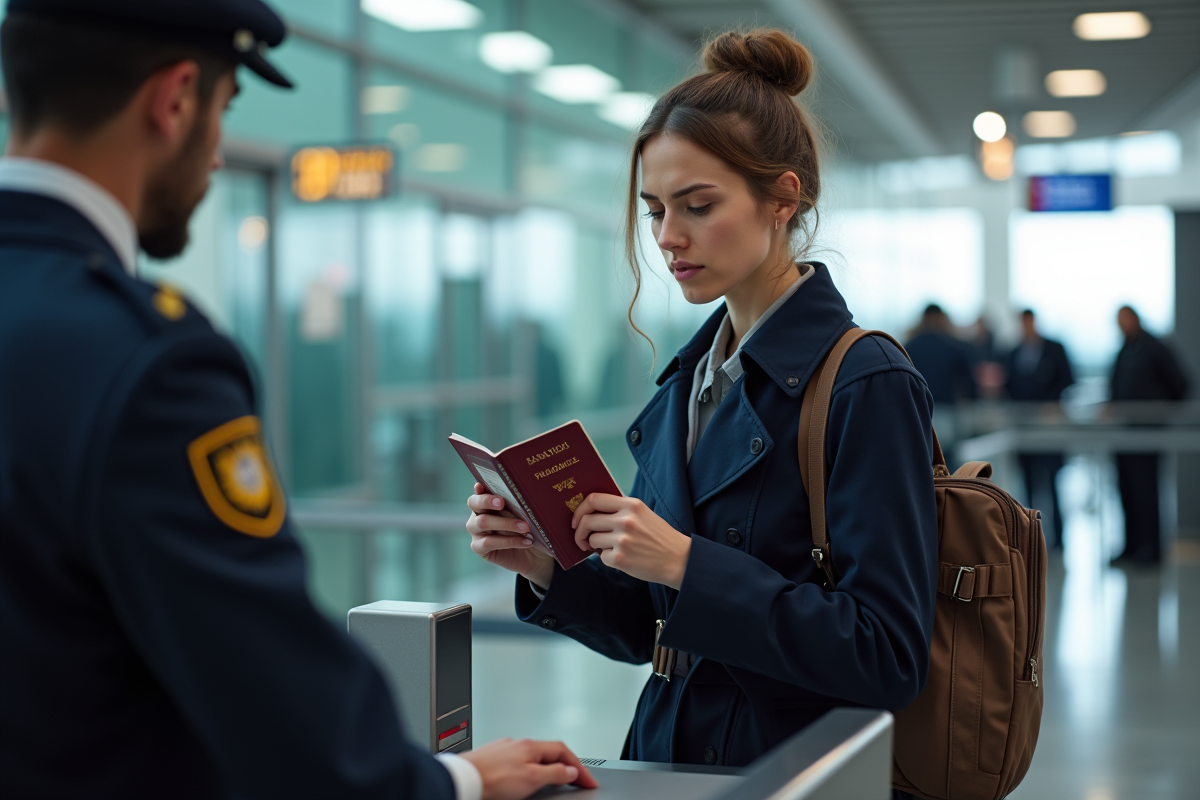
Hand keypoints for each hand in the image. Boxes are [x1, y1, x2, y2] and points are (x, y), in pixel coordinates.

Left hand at [460, 738, 597, 799]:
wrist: (462, 780)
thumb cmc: (492, 779)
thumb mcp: (531, 779)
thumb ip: (553, 774)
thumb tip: (570, 771)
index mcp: (530, 746)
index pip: (563, 751)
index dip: (579, 767)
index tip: (589, 780)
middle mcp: (517, 744)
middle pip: (549, 752)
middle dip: (565, 766)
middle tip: (577, 781)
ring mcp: (504, 750)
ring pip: (533, 757)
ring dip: (547, 767)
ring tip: (554, 782)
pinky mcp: (492, 759)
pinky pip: (518, 762)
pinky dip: (529, 769)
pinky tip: (525, 779)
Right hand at [466, 484, 554, 589]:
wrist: (535, 555)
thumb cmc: (529, 529)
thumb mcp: (528, 515)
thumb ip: (521, 503)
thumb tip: (526, 490)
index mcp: (487, 502)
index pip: (479, 491)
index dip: (479, 489)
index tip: (482, 486)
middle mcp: (478, 515)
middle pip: (474, 503)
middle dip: (487, 501)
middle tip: (502, 503)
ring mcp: (476, 532)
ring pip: (482, 522)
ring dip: (506, 523)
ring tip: (525, 527)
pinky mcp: (479, 548)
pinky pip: (489, 542)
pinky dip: (509, 541)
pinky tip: (525, 542)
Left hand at [571, 494, 690, 588]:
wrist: (678, 559)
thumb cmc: (658, 537)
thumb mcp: (643, 514)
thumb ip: (620, 510)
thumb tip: (590, 512)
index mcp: (631, 505)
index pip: (593, 499)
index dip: (580, 510)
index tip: (577, 520)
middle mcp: (626, 520)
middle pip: (587, 521)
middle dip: (580, 532)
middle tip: (583, 540)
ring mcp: (623, 540)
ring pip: (592, 540)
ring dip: (596, 546)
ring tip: (612, 548)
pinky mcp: (621, 559)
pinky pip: (601, 558)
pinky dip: (608, 559)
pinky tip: (623, 558)